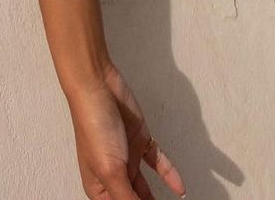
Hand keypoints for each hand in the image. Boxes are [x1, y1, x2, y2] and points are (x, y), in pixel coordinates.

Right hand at [68, 62, 186, 198]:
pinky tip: (180, 189)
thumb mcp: (111, 171)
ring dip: (158, 199)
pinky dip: (169, 175)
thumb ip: (128, 199)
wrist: (98, 86)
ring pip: (146, 188)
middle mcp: (113, 177)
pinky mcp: (140, 142)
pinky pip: (158, 164)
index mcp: (99, 189)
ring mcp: (128, 159)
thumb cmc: (94, 128)